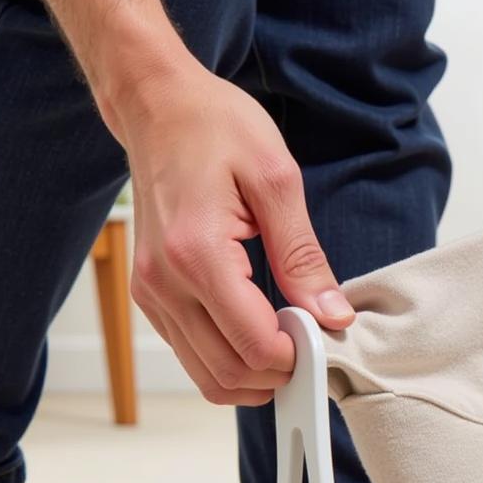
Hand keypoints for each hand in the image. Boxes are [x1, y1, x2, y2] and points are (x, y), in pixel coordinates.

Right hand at [108, 55, 354, 405]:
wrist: (158, 106)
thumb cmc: (216, 128)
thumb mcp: (277, 181)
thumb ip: (304, 257)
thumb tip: (333, 315)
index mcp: (197, 255)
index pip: (254, 346)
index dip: (298, 355)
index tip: (327, 336)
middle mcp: (164, 284)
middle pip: (229, 373)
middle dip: (279, 373)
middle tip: (314, 344)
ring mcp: (150, 294)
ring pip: (207, 375)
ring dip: (254, 375)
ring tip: (291, 342)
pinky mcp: (149, 295)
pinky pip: (191, 353)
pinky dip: (229, 359)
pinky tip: (260, 331)